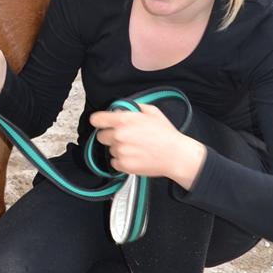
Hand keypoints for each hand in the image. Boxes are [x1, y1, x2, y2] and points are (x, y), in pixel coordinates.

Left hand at [88, 103, 206, 190]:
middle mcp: (119, 135)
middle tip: (125, 137)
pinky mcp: (124, 165)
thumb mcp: (152, 111)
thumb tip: (123, 108)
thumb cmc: (166, 134)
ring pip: (110, 149)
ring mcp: (120, 151)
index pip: (97, 119)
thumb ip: (133, 107)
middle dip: (110, 135)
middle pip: (101, 136)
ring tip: (135, 148)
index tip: (102, 123)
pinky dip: (122, 161)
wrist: (175, 156)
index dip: (99, 121)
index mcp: (124, 120)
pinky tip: (135, 156)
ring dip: (118, 148)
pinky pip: (114, 162)